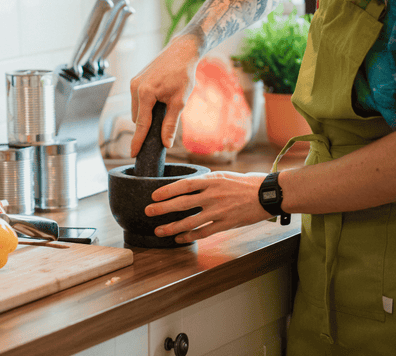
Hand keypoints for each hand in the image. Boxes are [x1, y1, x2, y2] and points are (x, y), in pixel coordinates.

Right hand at [129, 35, 200, 156]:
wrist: (182, 51)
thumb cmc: (183, 74)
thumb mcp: (179, 101)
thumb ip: (171, 124)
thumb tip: (166, 143)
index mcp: (145, 94)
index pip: (141, 124)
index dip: (138, 141)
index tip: (133, 154)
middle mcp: (135, 88)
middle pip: (138, 118)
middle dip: (147, 125)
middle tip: (163, 125)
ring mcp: (133, 83)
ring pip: (137, 109)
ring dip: (147, 114)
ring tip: (164, 106)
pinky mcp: (135, 80)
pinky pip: (138, 100)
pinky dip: (146, 105)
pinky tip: (159, 98)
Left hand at [144, 171, 272, 242]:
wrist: (267, 194)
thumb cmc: (244, 184)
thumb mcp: (223, 176)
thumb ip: (205, 183)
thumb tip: (185, 187)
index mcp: (212, 180)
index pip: (184, 185)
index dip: (167, 190)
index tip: (153, 195)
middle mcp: (213, 195)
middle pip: (182, 203)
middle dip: (162, 209)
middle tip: (148, 212)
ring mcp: (219, 211)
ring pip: (190, 222)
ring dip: (172, 227)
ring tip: (158, 231)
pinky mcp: (226, 224)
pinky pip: (204, 232)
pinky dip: (189, 236)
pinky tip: (179, 238)